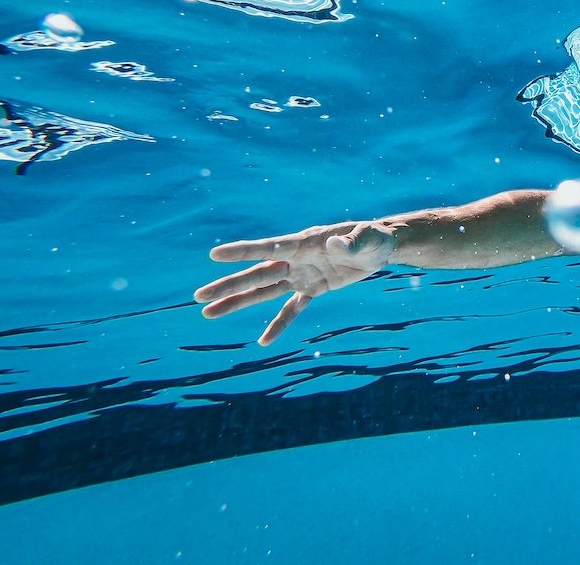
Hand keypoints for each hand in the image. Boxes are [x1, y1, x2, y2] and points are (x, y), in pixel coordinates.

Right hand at [195, 220, 396, 345]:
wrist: (380, 247)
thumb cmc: (374, 238)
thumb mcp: (367, 239)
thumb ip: (351, 243)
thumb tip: (334, 245)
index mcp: (305, 243)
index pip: (269, 249)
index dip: (242, 252)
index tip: (215, 255)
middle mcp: (297, 260)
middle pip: (257, 275)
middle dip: (229, 286)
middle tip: (199, 297)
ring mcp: (302, 275)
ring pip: (265, 291)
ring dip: (238, 303)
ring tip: (209, 313)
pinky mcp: (314, 289)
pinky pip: (292, 309)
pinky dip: (279, 324)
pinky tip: (263, 342)